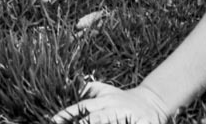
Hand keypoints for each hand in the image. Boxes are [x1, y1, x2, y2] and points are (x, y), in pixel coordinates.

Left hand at [53, 82, 169, 123]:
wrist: (150, 101)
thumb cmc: (120, 98)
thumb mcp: (103, 91)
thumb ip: (87, 89)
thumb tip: (65, 86)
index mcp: (104, 100)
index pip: (83, 106)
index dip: (69, 113)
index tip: (54, 119)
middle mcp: (115, 108)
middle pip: (97, 118)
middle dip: (84, 123)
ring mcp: (128, 116)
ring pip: (111, 123)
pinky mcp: (143, 123)